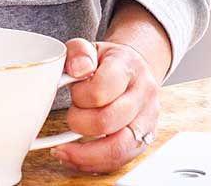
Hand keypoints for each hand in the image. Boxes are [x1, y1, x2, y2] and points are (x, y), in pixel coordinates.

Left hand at [50, 37, 160, 174]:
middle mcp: (143, 95)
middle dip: (80, 122)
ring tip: (64, 151)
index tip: (73, 92)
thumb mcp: (91, 46)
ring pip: (118, 148)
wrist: (135, 68)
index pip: (101, 89)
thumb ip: (78, 52)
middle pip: (108, 121)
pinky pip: (121, 160)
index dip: (80, 95)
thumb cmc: (108, 61)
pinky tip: (77, 157)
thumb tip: (77, 70)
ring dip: (86, 153)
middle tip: (72, 115)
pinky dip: (95, 163)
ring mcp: (146, 120)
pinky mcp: (144, 140)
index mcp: (128, 67)